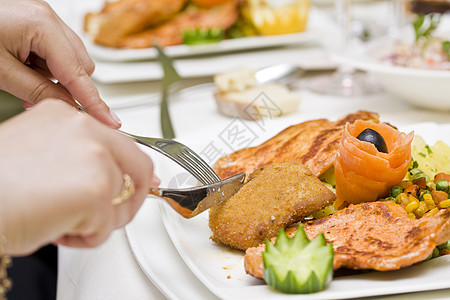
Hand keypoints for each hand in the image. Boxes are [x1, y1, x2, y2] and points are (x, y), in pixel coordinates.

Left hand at [0, 0, 120, 127]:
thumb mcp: (0, 71)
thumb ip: (39, 90)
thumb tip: (67, 106)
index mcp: (42, 24)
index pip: (79, 74)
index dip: (95, 102)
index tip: (111, 122)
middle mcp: (47, 16)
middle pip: (81, 63)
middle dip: (67, 85)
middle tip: (38, 98)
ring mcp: (41, 16)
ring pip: (69, 57)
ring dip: (54, 75)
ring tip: (22, 79)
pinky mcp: (34, 20)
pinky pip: (55, 49)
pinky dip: (44, 64)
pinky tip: (23, 68)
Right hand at [0, 100, 158, 254]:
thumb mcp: (37, 153)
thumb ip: (75, 157)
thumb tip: (106, 177)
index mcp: (66, 117)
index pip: (121, 144)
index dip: (136, 170)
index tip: (146, 183)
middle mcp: (85, 130)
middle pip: (138, 168)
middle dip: (128, 200)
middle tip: (112, 217)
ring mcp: (94, 158)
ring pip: (122, 202)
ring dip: (98, 223)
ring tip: (63, 224)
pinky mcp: (96, 191)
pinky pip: (107, 227)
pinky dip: (86, 238)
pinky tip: (58, 230)